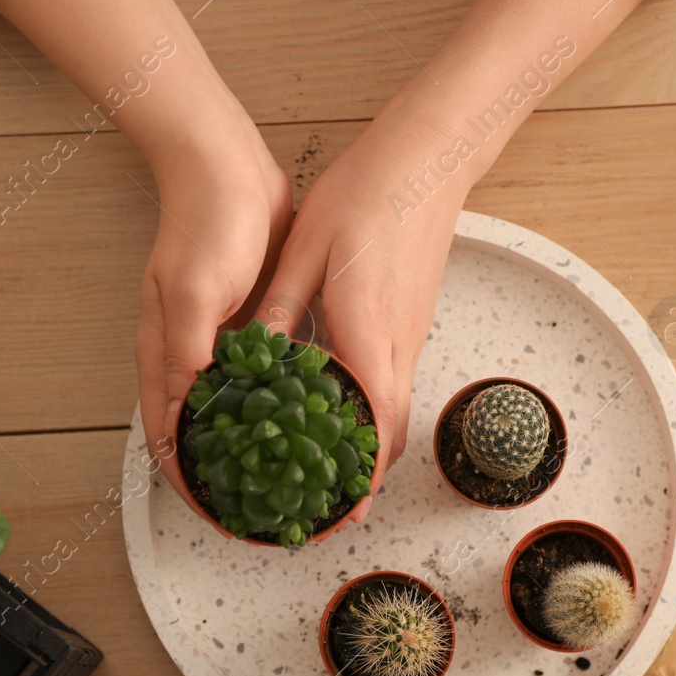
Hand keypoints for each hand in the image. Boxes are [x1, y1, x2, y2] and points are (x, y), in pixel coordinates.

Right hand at [135, 118, 292, 488]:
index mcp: (165, 354)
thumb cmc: (205, 225)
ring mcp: (224, 340)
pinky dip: (284, 402)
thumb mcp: (195, 291)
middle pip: (204, 432)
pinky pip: (268, 377)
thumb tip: (191, 411)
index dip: (189, 483)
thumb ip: (191, 351)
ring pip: (240, 407)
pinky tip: (314, 418)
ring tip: (298, 474)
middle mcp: (192, 355)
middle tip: (267, 507)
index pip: (168, 437)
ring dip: (261, 440)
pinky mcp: (255, 322)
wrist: (226, 165)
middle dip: (228, 472)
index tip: (218, 518)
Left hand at [258, 120, 463, 520]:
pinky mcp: (411, 322)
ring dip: (374, 446)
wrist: (425, 162)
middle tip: (338, 507)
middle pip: (392, 430)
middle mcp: (398, 344)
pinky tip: (350, 411)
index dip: (364, 476)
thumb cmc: (365, 199)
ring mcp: (411, 335)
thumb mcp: (305, 254)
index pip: (376, 423)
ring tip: (339, 471)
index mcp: (368, 332)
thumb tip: (250, 359)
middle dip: (368, 476)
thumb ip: (279, 313)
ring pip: (397, 409)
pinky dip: (378, 412)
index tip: (347, 513)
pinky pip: (397, 383)